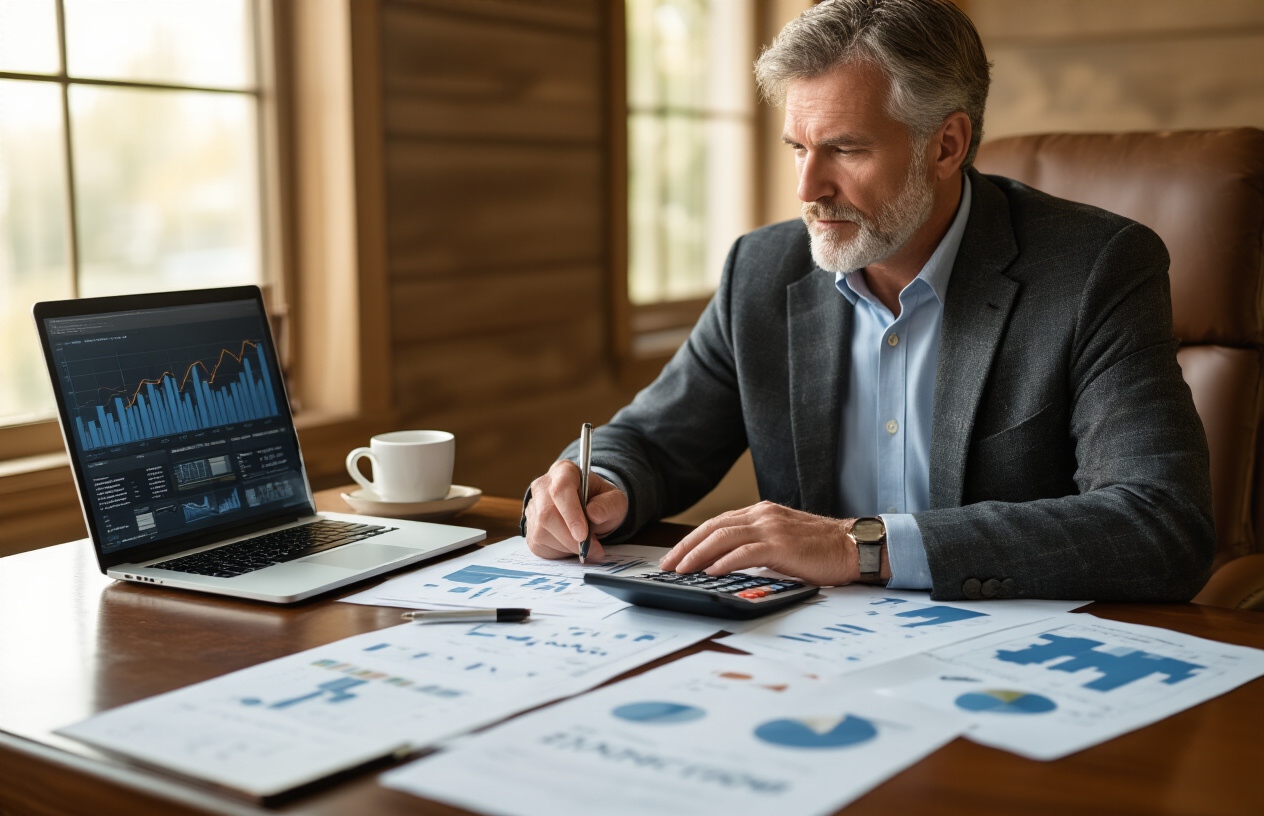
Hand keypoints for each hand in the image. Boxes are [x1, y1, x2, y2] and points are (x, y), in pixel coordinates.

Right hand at [524, 460, 627, 560]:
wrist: (590, 512)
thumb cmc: (601, 502)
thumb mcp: (614, 500)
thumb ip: (608, 505)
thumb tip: (593, 514)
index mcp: (564, 471)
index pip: (561, 490)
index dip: (570, 513)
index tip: (582, 535)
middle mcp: (542, 486)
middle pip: (547, 514)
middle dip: (569, 538)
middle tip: (590, 549)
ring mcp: (533, 507)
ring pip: (542, 532)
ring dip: (566, 546)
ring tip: (586, 547)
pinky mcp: (530, 527)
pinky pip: (540, 544)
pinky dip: (560, 551)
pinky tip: (572, 546)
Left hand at [658, 501, 869, 585]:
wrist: (854, 547)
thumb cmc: (821, 549)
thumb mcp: (783, 540)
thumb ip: (757, 544)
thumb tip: (726, 563)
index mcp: (761, 513)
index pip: (717, 523)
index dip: (692, 540)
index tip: (675, 556)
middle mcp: (763, 515)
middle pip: (713, 527)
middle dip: (686, 547)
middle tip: (667, 565)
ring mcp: (771, 527)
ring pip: (722, 537)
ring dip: (697, 554)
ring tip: (681, 570)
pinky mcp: (781, 545)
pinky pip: (744, 552)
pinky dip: (723, 561)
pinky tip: (710, 572)